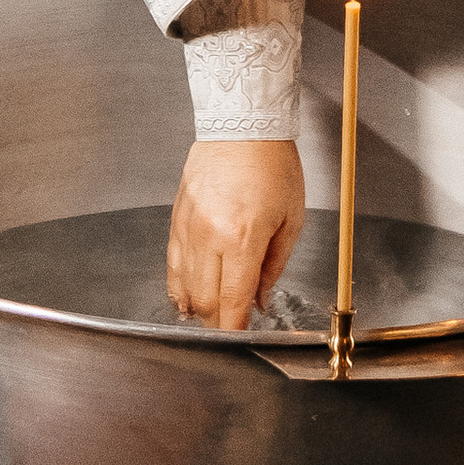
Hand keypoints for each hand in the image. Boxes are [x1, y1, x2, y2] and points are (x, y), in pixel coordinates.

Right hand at [168, 139, 305, 330]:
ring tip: (207, 317)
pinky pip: (172, 262)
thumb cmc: (272, 165)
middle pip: (205, 300)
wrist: (242, 124)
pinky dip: (178, 284)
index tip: (239, 339)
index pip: (233, 300)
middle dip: (216, 323)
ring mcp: (188, 227)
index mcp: (242, 238)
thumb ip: (274, 266)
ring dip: (196, 307)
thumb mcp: (291, 219)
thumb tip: (260, 299)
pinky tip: (186, 295)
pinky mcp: (176, 218)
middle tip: (229, 329)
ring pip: (183, 285)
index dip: (235, 328)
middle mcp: (210, 236)